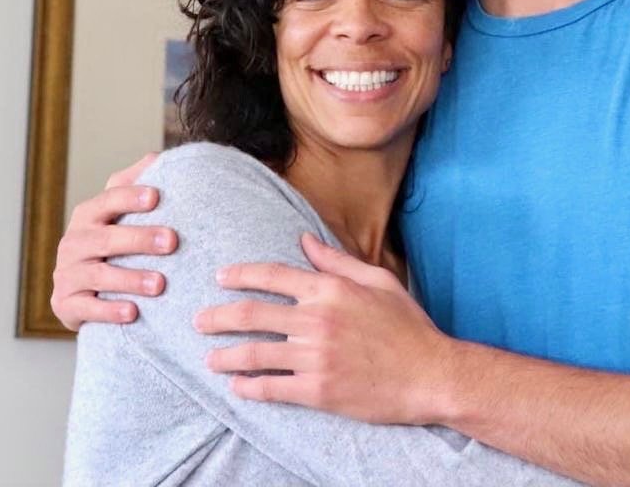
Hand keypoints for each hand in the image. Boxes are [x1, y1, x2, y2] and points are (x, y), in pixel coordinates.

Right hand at [51, 153, 177, 330]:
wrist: (84, 289)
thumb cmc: (112, 240)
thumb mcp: (120, 210)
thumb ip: (135, 183)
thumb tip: (158, 157)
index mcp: (89, 214)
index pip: (108, 200)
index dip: (130, 197)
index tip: (156, 197)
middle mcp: (73, 242)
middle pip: (107, 238)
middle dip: (140, 239)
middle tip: (172, 241)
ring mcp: (67, 274)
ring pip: (99, 275)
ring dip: (130, 278)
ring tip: (160, 283)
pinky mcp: (65, 305)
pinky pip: (87, 309)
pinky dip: (109, 311)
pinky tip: (133, 312)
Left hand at [195, 232, 453, 423]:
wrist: (430, 373)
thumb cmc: (407, 325)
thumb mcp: (378, 280)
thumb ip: (337, 261)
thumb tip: (305, 240)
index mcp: (330, 288)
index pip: (273, 276)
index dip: (241, 275)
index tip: (221, 277)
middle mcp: (317, 319)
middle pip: (253, 314)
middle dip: (219, 316)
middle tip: (199, 320)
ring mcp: (315, 357)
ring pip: (255, 353)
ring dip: (226, 354)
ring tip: (210, 357)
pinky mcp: (318, 391)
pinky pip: (272, 388)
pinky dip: (250, 387)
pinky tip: (237, 387)